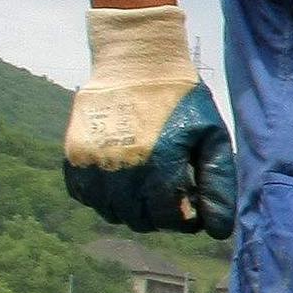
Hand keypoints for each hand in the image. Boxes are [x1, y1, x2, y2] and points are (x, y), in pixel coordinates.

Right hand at [62, 7, 235, 238]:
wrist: (137, 62)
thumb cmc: (182, 100)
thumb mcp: (212, 136)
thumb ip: (217, 184)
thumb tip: (218, 230)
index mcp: (159, 162)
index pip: (168, 219)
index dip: (185, 221)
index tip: (194, 208)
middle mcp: (121, 166)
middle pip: (138, 220)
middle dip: (161, 216)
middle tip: (173, 196)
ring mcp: (93, 161)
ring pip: (110, 212)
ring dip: (132, 209)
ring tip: (150, 187)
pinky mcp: (74, 153)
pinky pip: (84, 195)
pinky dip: (103, 197)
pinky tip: (123, 180)